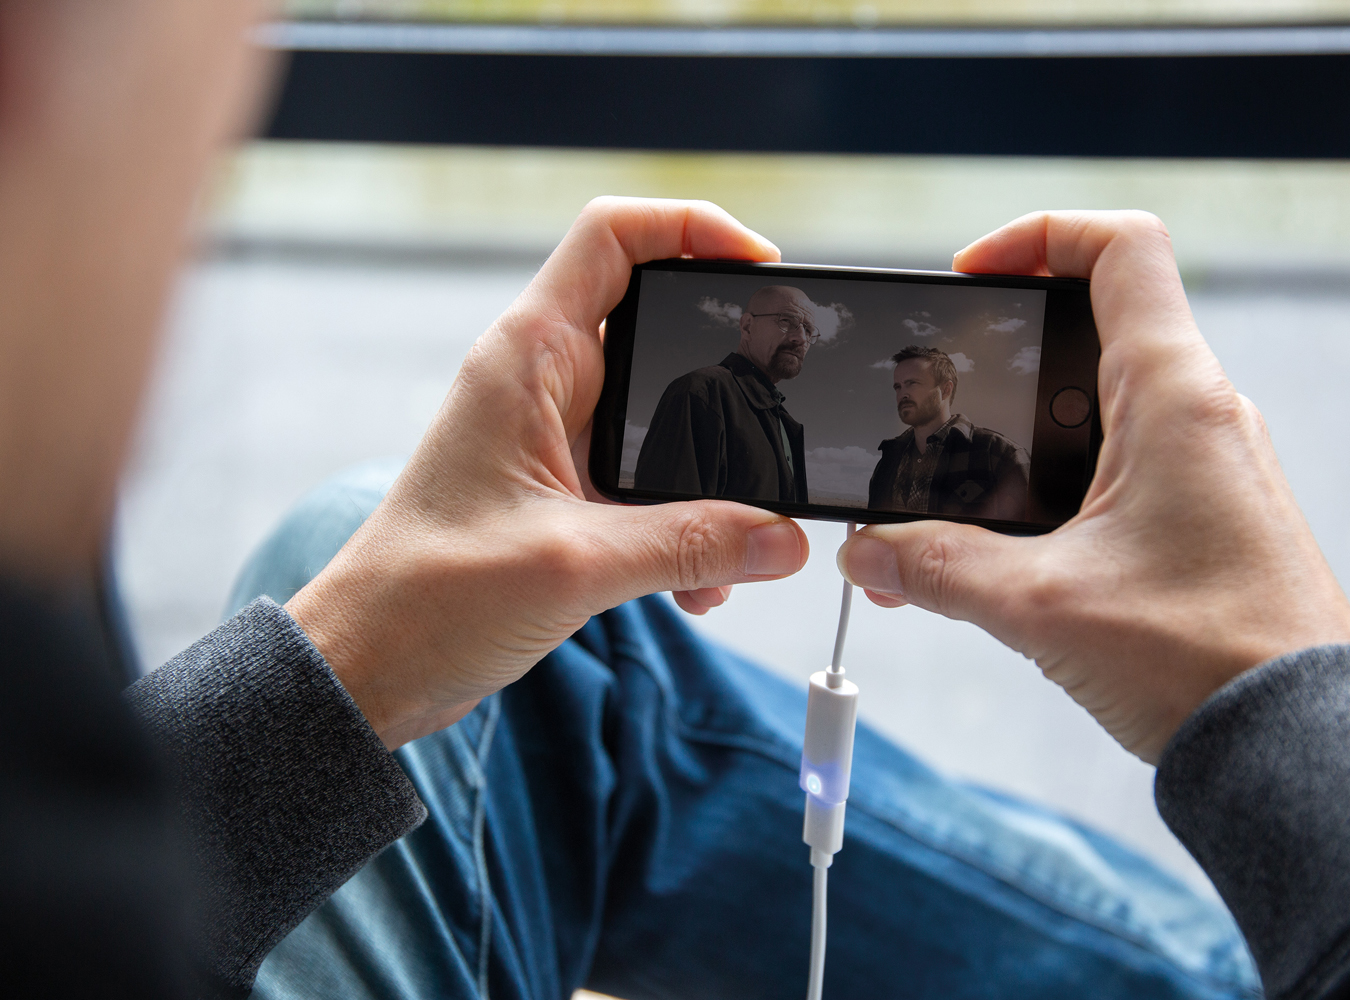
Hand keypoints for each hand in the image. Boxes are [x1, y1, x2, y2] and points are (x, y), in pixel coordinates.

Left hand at [287, 198, 809, 748]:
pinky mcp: (565, 494)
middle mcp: (543, 384)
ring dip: (712, 468)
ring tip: (751, 521)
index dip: (693, 227)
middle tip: (784, 391)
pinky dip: (688, 524)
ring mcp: (555, 439)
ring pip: (663, 415)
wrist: (371, 665)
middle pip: (655, 323)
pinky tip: (703, 585)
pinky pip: (650, 484)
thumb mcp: (573, 564)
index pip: (613, 238)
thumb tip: (784, 538)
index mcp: (528, 359)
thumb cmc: (428, 596)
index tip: (761, 267)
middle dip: (726, 359)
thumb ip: (690, 546)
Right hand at [836, 211, 1349, 762]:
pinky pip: (1112, 473)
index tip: (971, 279)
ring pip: (1092, 414)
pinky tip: (998, 557)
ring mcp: (1202, 465)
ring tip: (948, 505)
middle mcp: (1197, 413)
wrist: (1294, 744)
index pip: (1122, 248)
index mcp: (1172, 395)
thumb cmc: (1207, 656)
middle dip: (1000, 365)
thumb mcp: (1042, 604)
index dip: (1038, 236)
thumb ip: (935, 566)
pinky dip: (1048, 495)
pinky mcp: (1199, 517)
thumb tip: (866, 550)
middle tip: (937, 404)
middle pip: (1089, 331)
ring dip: (1014, 446)